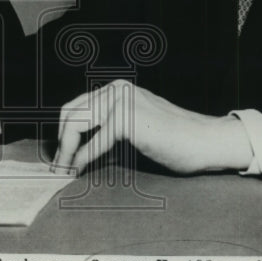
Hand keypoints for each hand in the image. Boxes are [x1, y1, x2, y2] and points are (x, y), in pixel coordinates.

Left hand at [51, 80, 253, 174]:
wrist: (205, 142)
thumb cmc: (174, 141)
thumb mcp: (133, 132)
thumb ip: (106, 133)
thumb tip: (76, 152)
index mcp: (116, 90)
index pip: (75, 106)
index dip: (62, 132)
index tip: (59, 155)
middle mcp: (116, 90)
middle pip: (71, 114)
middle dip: (60, 141)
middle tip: (57, 166)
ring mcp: (121, 101)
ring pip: (76, 125)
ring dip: (66, 151)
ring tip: (63, 171)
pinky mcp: (127, 118)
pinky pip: (95, 142)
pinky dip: (83, 158)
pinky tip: (78, 170)